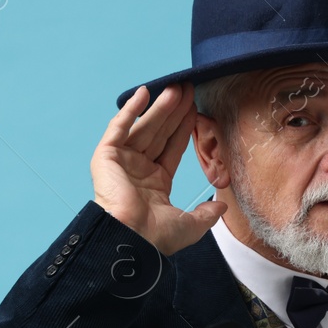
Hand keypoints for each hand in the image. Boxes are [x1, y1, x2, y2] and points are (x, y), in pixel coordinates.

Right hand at [91, 82, 226, 254]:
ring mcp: (122, 162)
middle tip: (188, 89)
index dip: (184, 128)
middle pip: (160, 133)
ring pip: (144, 127)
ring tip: (176, 88)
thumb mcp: (190, 226)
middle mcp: (138, 170)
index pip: (172, 148)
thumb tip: (221, 207)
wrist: (132, 239)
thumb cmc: (157, 238)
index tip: (195, 108)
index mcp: (155, 184)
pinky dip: (130, 110)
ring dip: (159, 107)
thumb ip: (206, 214)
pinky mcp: (106, 156)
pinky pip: (118, 128)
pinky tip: (144, 93)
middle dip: (174, 112)